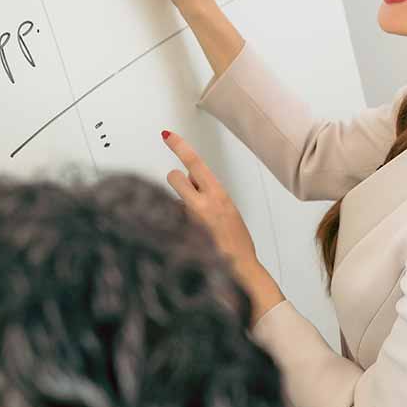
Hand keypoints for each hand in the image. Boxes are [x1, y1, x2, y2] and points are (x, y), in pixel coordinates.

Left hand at [163, 131, 282, 320]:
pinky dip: (175, 223)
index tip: (167, 135)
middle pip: (175, 177)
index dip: (180, 146)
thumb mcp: (228, 212)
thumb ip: (209, 194)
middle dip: (176, 179)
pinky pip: (171, 218)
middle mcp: (202, 205)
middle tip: (183, 190)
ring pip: (173, 199)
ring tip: (193, 224)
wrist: (239, 270)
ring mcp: (189, 220)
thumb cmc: (236, 245)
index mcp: (219, 196)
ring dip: (177, 205)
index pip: (195, 163)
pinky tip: (188, 235)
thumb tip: (191, 181)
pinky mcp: (179, 232)